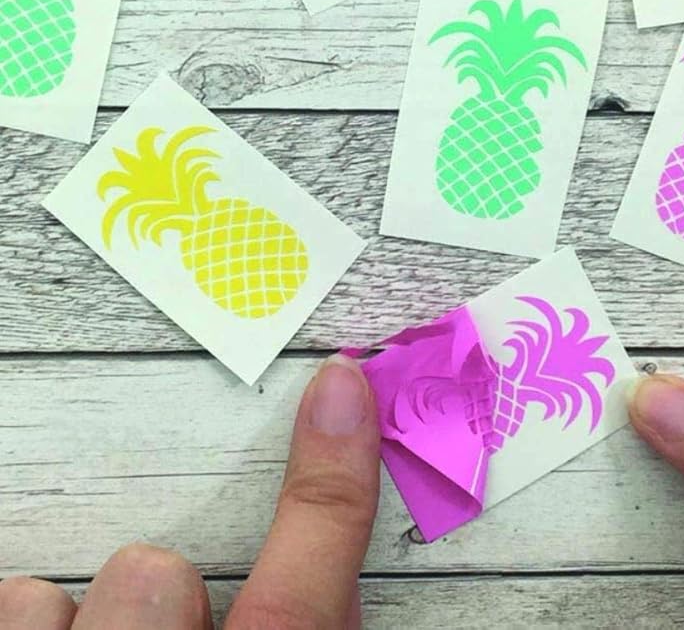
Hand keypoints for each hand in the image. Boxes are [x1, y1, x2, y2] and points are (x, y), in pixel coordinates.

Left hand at [0, 356, 379, 629]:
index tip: (342, 386)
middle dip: (156, 589)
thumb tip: (337, 497)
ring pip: (42, 603)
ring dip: (75, 622)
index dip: (329, 488)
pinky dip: (27, 623)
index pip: (301, 610)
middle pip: (149, 579)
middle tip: (165, 623)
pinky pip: (10, 611)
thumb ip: (315, 604)